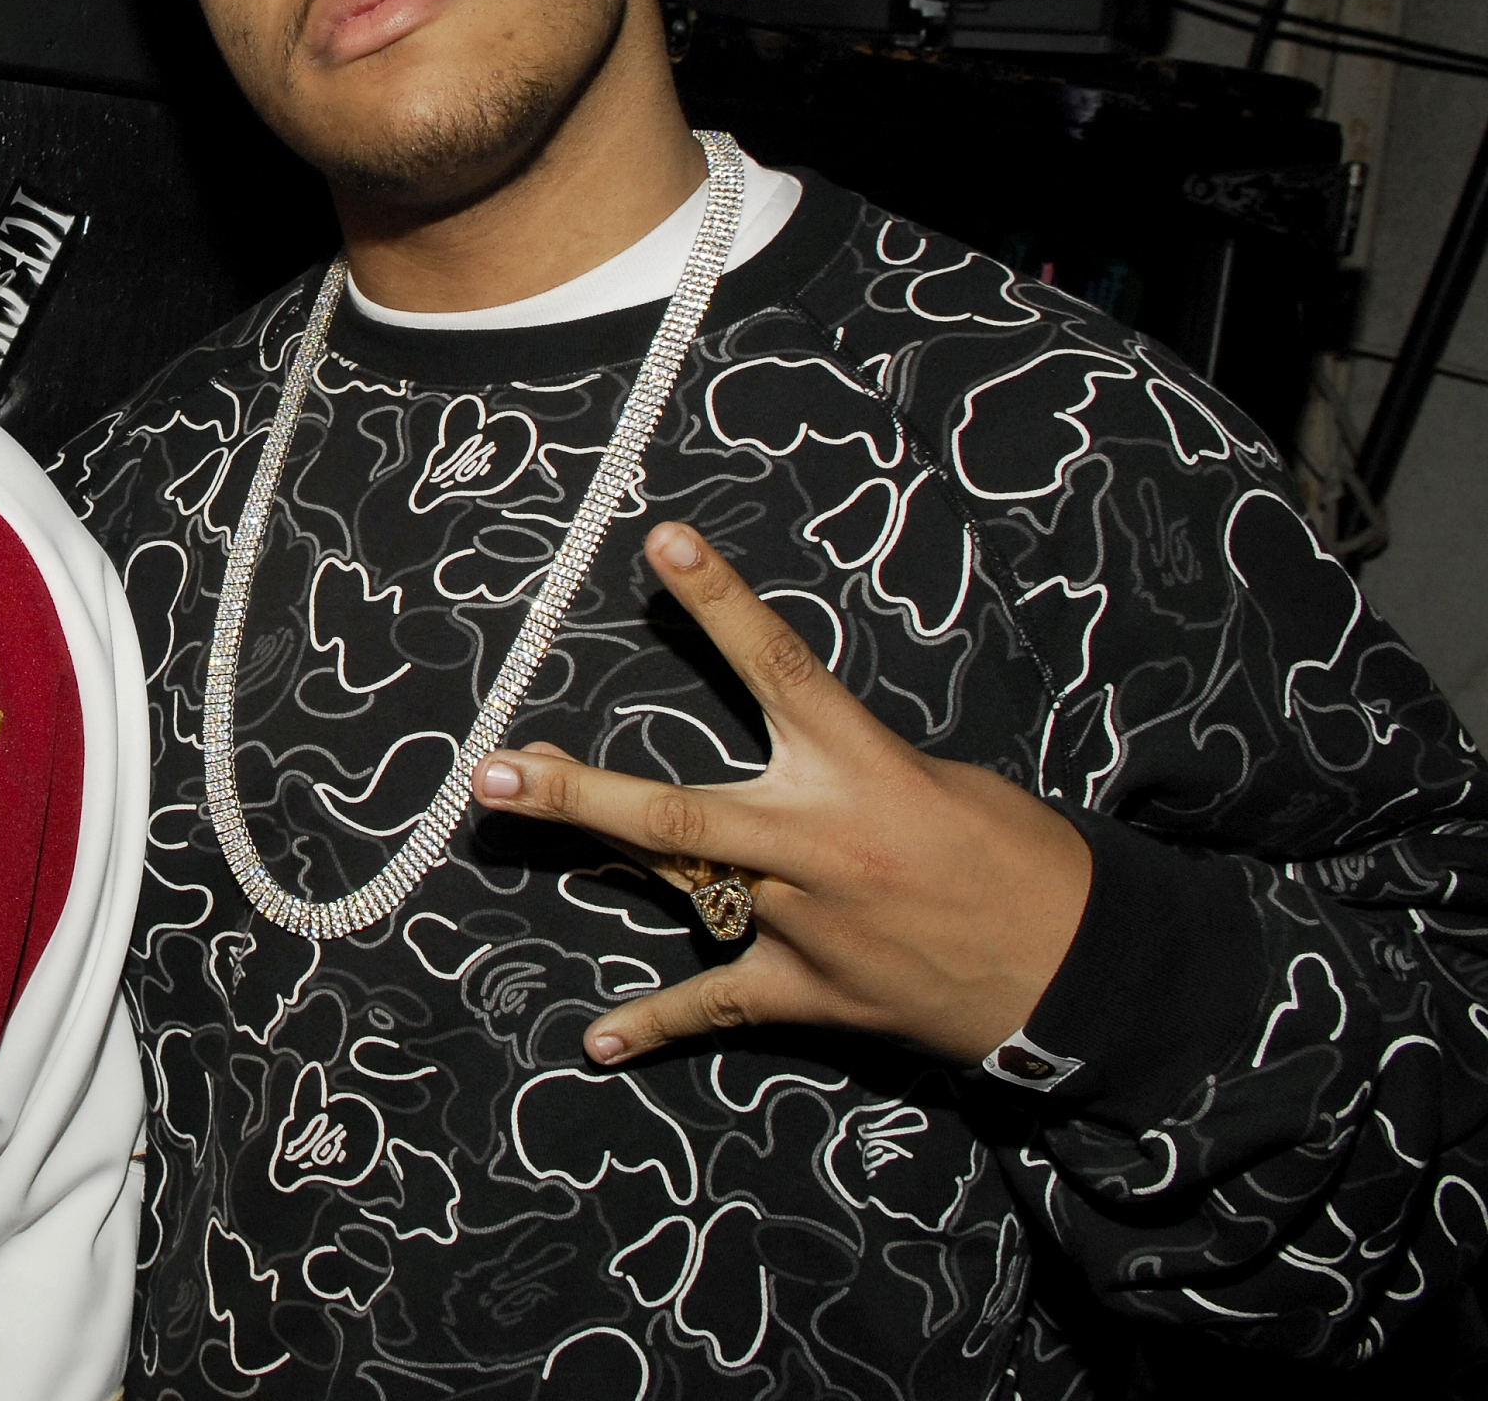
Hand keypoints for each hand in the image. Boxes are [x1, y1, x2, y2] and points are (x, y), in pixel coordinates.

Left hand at [472, 521, 1091, 1066]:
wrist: (1087, 971)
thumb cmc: (1019, 855)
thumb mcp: (937, 778)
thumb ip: (840, 766)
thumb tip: (762, 766)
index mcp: (865, 769)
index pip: (780, 668)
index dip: (721, 601)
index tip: (662, 540)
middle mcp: (821, 845)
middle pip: (679, 816)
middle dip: (577, 794)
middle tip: (492, 769)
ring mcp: (807, 924)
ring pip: (681, 885)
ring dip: (597, 853)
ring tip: (510, 811)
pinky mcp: (812, 992)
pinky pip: (718, 1007)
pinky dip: (654, 1024)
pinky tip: (597, 1041)